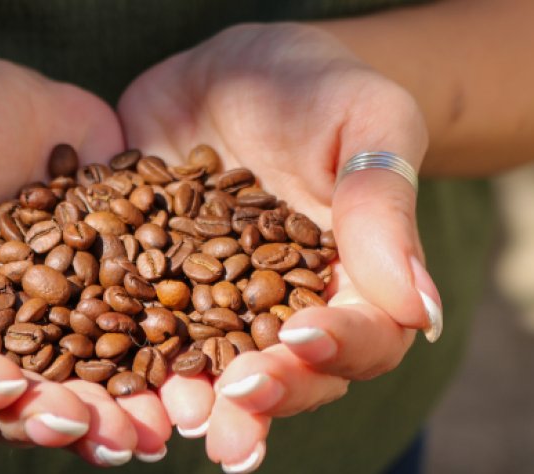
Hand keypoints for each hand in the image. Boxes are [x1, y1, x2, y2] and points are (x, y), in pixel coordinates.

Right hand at [0, 51, 169, 463]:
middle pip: (17, 401)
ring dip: (124, 410)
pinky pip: (134, 326)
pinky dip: (165, 350)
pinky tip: (199, 364)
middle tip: (108, 437)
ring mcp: (52, 322)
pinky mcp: (105, 290)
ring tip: (160, 426)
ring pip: (83, 379)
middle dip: (64, 421)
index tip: (6, 387)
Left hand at [119, 23, 441, 469]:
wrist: (236, 69)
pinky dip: (136, 361)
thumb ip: (382, 205)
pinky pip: (151, 332)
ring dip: (199, 402)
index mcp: (355, 278)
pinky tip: (112, 379)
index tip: (303, 338)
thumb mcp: (364, 121)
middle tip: (233, 411)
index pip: (364, 334)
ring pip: (220, 369)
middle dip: (264, 396)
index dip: (339, 347)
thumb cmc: (319, 86)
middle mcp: (290, 307)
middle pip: (291, 372)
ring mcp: (222, 303)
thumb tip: (420, 308)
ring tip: (176, 418)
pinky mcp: (164, 288)